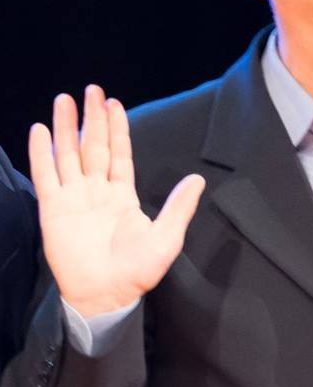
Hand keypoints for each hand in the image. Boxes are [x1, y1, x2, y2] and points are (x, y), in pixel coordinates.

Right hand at [29, 85, 204, 318]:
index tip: (114, 104)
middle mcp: (96, 191)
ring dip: (67, 127)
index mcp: (122, 195)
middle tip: (92, 90)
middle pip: (93, 146)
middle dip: (93, 118)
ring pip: (69, 154)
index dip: (117, 129)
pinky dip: (42, 152)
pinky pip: (47, 175)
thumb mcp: (166, 237)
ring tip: (65, 99)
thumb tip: (198, 180)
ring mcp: (73, 198)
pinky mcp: (53, 210)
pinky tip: (40, 130)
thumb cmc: (137, 271)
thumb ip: (179, 207)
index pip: (118, 153)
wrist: (106, 296)